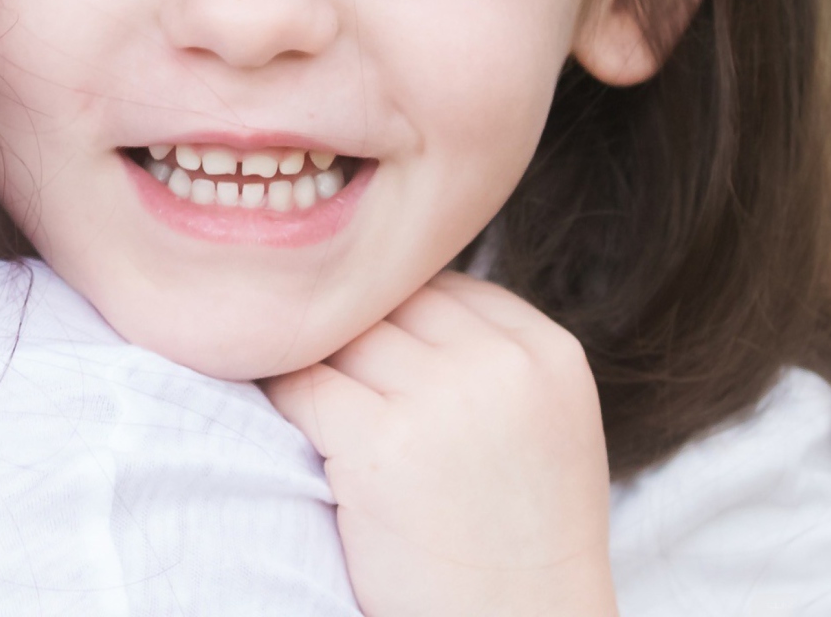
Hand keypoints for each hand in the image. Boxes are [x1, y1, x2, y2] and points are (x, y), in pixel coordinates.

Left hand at [263, 272, 616, 616]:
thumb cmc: (518, 546)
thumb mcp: (541, 427)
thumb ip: (487, 357)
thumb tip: (387, 294)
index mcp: (549, 353)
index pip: (443, 285)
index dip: (396, 318)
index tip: (376, 362)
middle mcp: (502, 364)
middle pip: (388, 301)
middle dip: (354, 338)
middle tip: (330, 378)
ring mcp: (443, 399)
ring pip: (343, 336)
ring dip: (315, 363)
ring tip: (310, 403)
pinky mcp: (379, 444)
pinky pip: (303, 384)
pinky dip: (280, 397)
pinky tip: (284, 426)